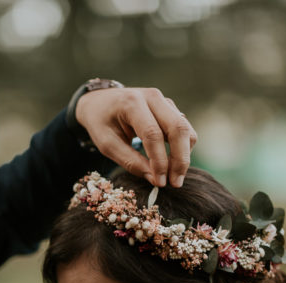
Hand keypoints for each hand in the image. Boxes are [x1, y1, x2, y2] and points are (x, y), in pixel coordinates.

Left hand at [76, 87, 196, 187]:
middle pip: (178, 128)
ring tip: (173, 176)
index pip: (152, 134)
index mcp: (132, 103)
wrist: (100, 101)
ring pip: (185, 128)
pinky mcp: (170, 108)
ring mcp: (164, 101)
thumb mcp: (107, 144)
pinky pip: (183, 129)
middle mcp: (152, 97)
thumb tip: (155, 179)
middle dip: (180, 159)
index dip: (159, 161)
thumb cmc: (101, 123)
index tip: (160, 182)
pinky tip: (171, 163)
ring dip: (184, 155)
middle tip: (175, 183)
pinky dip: (182, 148)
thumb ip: (130, 161)